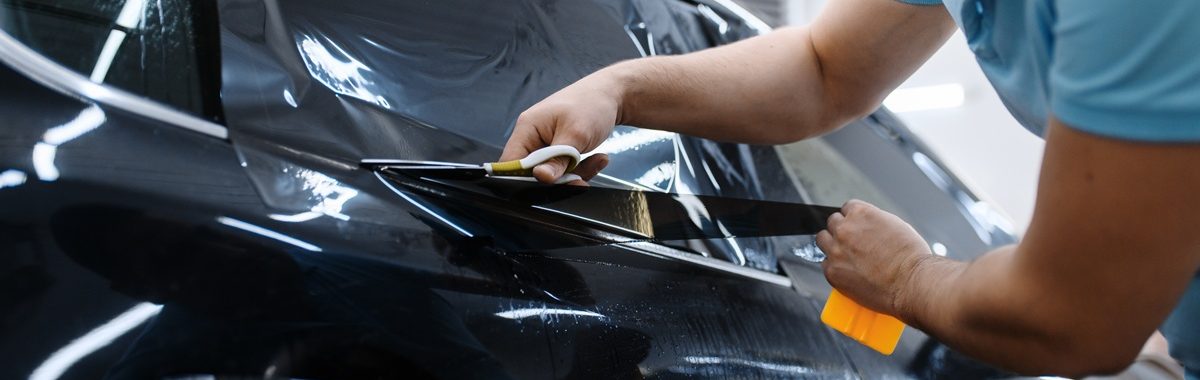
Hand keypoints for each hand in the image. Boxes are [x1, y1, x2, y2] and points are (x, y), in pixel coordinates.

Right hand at [500, 72, 622, 184]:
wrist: (611, 95)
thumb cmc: (591, 104)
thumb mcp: (576, 135)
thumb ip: (557, 159)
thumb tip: (540, 177)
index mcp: (527, 128)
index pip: (510, 163)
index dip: (524, 179)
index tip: (549, 184)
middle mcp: (532, 137)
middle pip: (532, 173)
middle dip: (558, 178)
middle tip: (580, 177)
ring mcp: (545, 145)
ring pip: (551, 174)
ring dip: (575, 173)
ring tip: (597, 160)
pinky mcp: (558, 151)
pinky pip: (563, 170)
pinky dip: (581, 169)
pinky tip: (597, 159)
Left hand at [817, 199, 931, 315]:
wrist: (912, 282)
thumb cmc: (911, 256)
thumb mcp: (896, 225)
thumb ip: (874, 221)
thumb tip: (867, 225)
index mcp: (861, 213)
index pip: (847, 208)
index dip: (853, 218)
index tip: (856, 226)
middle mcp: (845, 229)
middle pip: (833, 223)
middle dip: (841, 230)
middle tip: (851, 242)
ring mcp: (836, 250)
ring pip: (823, 240)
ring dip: (832, 245)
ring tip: (845, 255)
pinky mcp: (833, 271)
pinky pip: (825, 264)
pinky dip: (834, 266)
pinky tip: (847, 271)